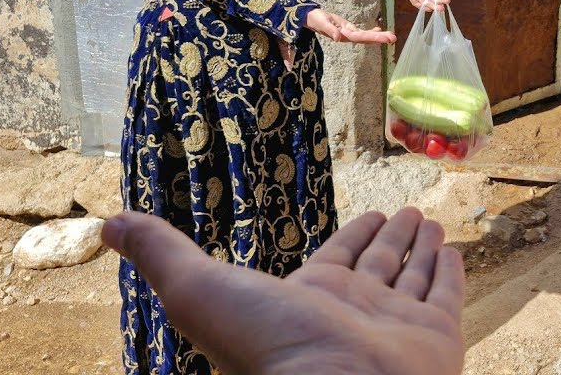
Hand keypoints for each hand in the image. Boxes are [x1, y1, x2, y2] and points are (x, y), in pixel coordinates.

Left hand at [102, 207, 466, 374]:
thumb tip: (110, 224)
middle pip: (379, 266)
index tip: (371, 216)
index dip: (353, 238)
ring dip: (420, 250)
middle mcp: (357, 312)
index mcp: (310, 301)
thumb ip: (163, 254)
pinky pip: (445, 296)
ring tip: (428, 221)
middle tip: (405, 213)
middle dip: (391, 239)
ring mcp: (398, 325)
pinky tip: (451, 250)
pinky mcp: (436, 336)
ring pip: (413, 276)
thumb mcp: (201, 290)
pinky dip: (449, 273)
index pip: (338, 261)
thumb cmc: (270, 348)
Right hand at [307, 8, 396, 44]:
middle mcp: (348, 36)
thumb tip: (338, 38)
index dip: (374, 37)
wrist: (310, 17)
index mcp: (344, 35)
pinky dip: (371, 30)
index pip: (362, 37)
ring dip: (378, 36)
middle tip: (394, 38)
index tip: (386, 38)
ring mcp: (349, 33)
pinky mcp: (348, 28)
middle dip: (380, 38)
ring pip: (366, 35)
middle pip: (367, 38)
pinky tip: (379, 28)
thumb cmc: (315, 19)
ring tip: (391, 36)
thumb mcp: (322, 23)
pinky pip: (362, 31)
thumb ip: (330, 30)